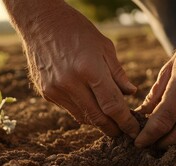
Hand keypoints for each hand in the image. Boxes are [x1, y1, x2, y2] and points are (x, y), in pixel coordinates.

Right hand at [19, 3, 138, 137]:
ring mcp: (56, 90)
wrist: (40, 22)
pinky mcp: (46, 93)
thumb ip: (118, 74)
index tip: (134, 130)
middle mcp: (71, 83)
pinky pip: (70, 110)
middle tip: (124, 133)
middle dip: (113, 129)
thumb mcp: (105, 47)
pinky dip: (83, 111)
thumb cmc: (77, 30)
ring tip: (110, 120)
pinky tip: (90, 105)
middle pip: (98, 118)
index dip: (126, 122)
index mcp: (90, 69)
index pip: (112, 105)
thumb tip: (131, 93)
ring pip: (83, 118)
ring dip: (98, 122)